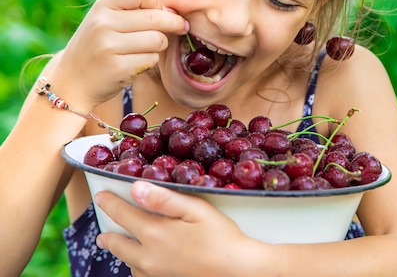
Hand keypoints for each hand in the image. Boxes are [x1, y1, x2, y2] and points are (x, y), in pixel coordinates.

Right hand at [47, 0, 188, 111]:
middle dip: (174, 23)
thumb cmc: (98, 47)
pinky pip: (152, 59)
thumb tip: (173, 12)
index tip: (159, 11)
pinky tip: (136, 63)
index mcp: (102, 6)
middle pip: (156, 18)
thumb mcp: (106, 20)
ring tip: (146, 48)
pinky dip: (151, 61)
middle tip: (181, 27)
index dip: (156, 1)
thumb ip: (134, 11)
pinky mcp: (119, 68)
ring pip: (158, 40)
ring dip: (160, 45)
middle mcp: (103, 24)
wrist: (72, 81)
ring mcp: (109, 46)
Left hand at [94, 181, 266, 276]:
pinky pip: (141, 276)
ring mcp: (155, 274)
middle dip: (108, 236)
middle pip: (117, 245)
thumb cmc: (221, 236)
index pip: (123, 215)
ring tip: (122, 245)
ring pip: (128, 263)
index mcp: (154, 233)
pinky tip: (144, 263)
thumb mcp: (196, 210)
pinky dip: (137, 267)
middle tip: (104, 231)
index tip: (100, 196)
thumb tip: (135, 188)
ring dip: (122, 252)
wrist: (237, 271)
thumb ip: (164, 199)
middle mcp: (148, 257)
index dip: (109, 203)